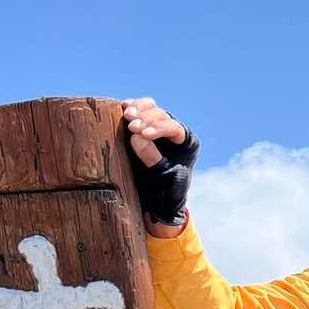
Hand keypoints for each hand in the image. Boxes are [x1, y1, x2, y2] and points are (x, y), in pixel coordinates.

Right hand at [120, 96, 199, 226]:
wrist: (157, 201)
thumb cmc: (166, 192)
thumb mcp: (162, 179)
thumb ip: (152, 159)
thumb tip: (137, 137)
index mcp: (185, 143)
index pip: (174, 129)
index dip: (159, 128)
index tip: (144, 133)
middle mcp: (173, 131)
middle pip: (161, 116)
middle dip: (146, 119)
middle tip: (132, 127)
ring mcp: (157, 127)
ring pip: (151, 109)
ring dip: (138, 110)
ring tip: (126, 116)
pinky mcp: (142, 127)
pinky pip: (139, 110)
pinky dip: (131, 107)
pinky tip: (123, 107)